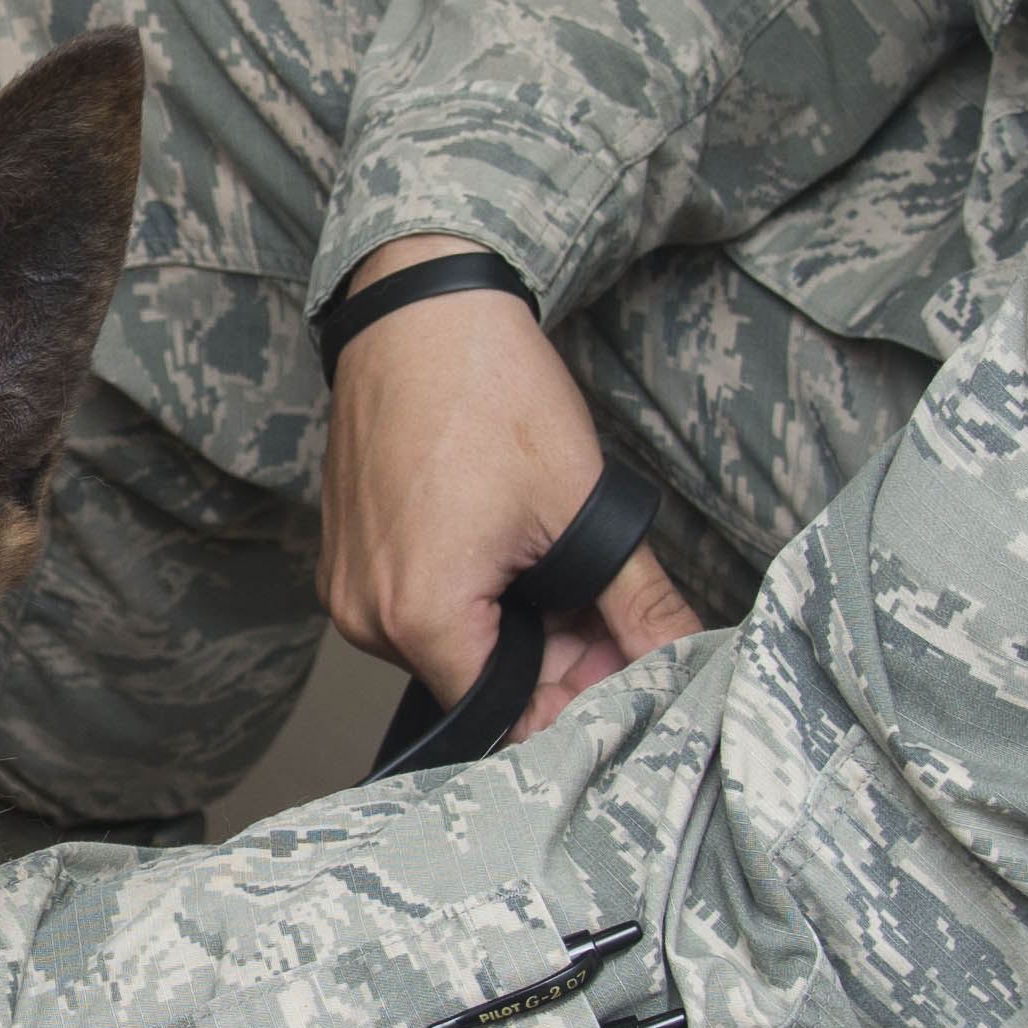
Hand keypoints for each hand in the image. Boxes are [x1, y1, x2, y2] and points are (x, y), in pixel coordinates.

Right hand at [312, 239, 703, 739]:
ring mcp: (348, 588)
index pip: (509, 717)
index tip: (623, 670)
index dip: (578, 702)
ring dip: (517, 628)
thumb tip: (680, 659)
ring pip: (451, 646)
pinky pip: (416, 607)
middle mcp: (367, 616)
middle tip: (613, 617)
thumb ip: (636, 603)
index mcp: (420, 615)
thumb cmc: (486, 391)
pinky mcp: (347, 559)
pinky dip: (473, 596)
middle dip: (556, 663)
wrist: (420, 310)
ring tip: (565, 572)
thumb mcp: (581, 507)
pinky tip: (514, 552)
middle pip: (479, 684)